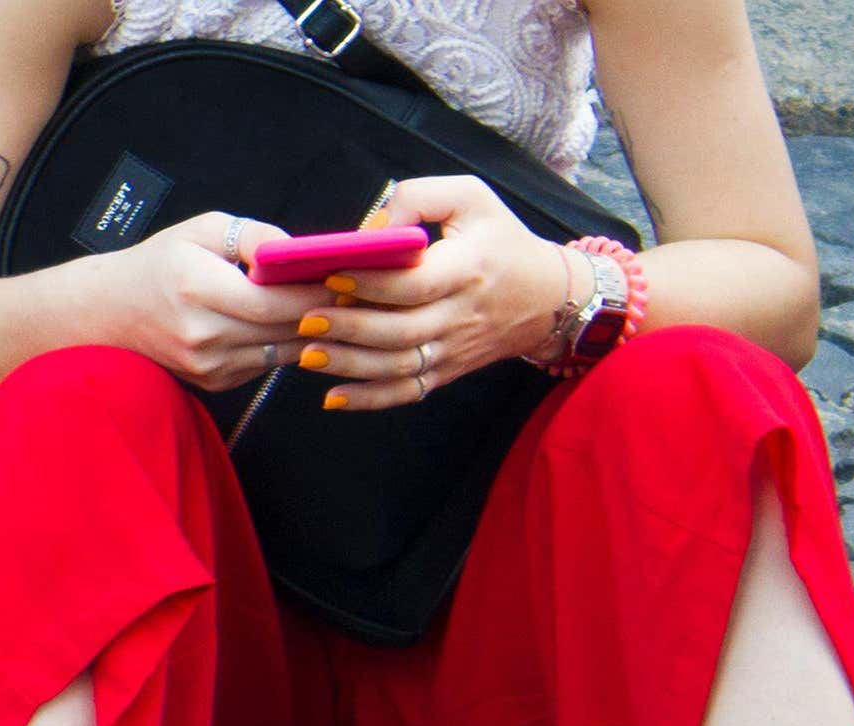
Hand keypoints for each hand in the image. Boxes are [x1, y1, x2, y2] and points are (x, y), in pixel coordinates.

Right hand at [98, 211, 340, 392]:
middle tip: (359, 292)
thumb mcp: (202, 230)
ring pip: (281, 353)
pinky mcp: (213, 382)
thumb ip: (253, 236)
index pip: (273, 302)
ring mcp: (207, 366)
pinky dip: (284, 345)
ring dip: (312, 333)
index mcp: (198, 290)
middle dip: (325, 312)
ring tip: (338, 307)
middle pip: (284, 330)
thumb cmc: (159, 264)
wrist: (109, 313)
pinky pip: (264, 364)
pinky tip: (297, 324)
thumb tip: (297, 250)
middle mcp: (202, 335)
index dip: (315, 294)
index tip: (347, 279)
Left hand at [296, 176, 570, 411]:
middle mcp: (461, 315)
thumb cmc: (499, 240)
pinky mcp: (447, 371)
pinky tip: (333, 398)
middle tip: (307, 322)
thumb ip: (420, 197)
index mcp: (468, 269)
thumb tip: (373, 228)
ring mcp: (454, 349)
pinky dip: (370, 400)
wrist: (546, 297)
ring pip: (399, 367)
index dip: (374, 284)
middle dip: (351, 329)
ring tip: (308, 356)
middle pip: (402, 331)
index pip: (417, 283)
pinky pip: (407, 392)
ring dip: (351, 366)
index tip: (334, 276)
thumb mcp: (472, 198)